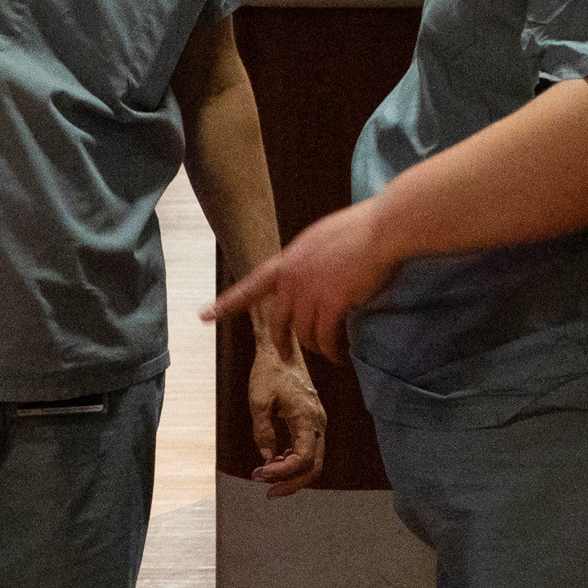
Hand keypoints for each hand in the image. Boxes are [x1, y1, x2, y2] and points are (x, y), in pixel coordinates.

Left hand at [205, 197, 400, 363]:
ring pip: (304, 334)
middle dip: (282, 343)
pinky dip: (333, 351)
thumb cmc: (361, 229)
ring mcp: (310, 292)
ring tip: (331, 354)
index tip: (205, 315)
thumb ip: (308, 263)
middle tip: (286, 358)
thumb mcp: (321, 240)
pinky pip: (326, 339)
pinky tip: (341, 355)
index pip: (252, 284)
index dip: (228, 303)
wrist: (382, 229)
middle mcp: (293, 278)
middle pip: (278, 321)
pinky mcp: (332, 304)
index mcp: (289, 260)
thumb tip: (312, 282)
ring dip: (318, 348)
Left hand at [242, 345, 328, 496]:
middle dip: (292, 482)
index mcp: (307, 417)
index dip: (283, 472)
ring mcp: (317, 420)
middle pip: (314, 466)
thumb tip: (267, 458)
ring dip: (292, 473)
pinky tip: (277, 461)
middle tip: (269, 492)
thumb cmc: (269, 371)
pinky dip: (295, 460)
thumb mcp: (258, 402)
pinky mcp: (312, 418)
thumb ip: (263, 433)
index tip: (261, 473)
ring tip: (267, 476)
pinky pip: (310, 447)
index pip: (304, 458)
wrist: (280, 348)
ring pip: (314, 459)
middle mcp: (318, 421)